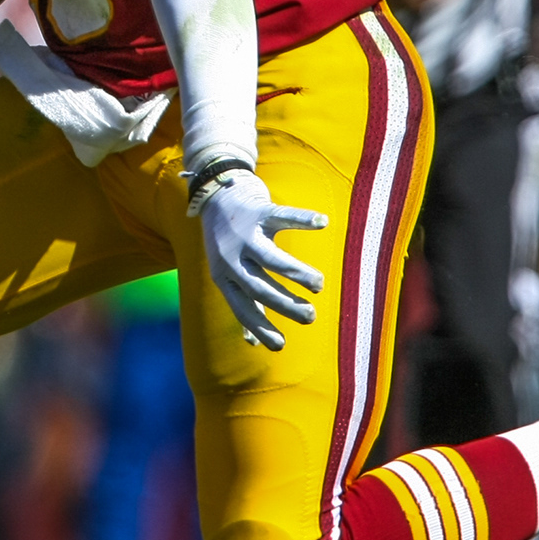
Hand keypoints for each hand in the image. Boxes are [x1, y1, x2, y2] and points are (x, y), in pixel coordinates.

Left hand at [199, 171, 327, 350]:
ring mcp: (244, 233)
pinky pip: (282, 216)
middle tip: (310, 317)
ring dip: (296, 272)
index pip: (242, 307)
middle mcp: (231, 257)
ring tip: (318, 284)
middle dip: (284, 304)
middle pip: (258, 286)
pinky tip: (322, 223)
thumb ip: (244, 303)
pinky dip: (303, 219)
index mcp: (224, 276)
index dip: (260, 327)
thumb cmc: (229, 242)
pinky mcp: (257, 209)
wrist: (216, 194)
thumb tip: (252, 343)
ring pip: (271, 257)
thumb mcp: (229, 273)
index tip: (281, 345)